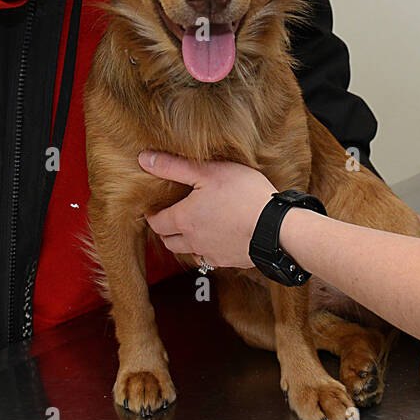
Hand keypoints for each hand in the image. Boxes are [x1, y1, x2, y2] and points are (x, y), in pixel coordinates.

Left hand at [140, 151, 276, 269]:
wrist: (274, 228)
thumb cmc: (244, 195)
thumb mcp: (208, 172)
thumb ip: (174, 166)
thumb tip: (145, 159)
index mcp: (184, 219)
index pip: (156, 222)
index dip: (153, 214)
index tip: (156, 207)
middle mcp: (193, 241)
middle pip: (169, 241)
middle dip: (167, 230)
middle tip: (172, 216)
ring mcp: (211, 253)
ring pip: (189, 251)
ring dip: (186, 241)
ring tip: (195, 227)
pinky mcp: (228, 260)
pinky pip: (210, 257)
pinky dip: (208, 248)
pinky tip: (218, 236)